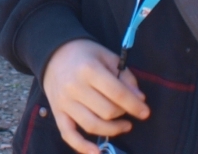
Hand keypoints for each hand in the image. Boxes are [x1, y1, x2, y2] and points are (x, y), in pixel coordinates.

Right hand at [41, 39, 148, 153]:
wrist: (52, 53)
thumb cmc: (84, 55)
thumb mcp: (107, 57)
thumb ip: (125, 77)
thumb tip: (139, 100)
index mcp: (88, 69)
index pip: (117, 93)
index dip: (135, 106)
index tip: (145, 112)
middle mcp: (74, 86)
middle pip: (107, 112)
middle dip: (123, 114)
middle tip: (127, 110)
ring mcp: (64, 101)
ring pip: (93, 125)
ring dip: (113, 130)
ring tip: (123, 125)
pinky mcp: (56, 111)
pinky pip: (68, 134)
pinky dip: (82, 146)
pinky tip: (97, 152)